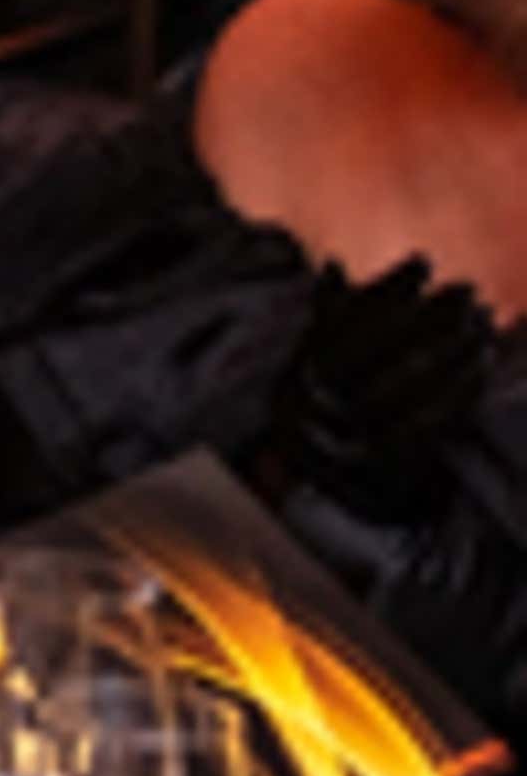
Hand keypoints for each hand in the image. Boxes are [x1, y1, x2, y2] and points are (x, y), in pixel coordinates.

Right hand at [255, 254, 493, 524]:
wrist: (332, 513)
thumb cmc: (330, 423)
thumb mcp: (315, 372)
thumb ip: (325, 322)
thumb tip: (331, 264)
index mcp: (291, 376)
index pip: (344, 319)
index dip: (386, 288)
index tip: (425, 261)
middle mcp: (307, 407)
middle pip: (378, 348)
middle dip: (428, 315)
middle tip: (469, 289)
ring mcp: (341, 440)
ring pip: (404, 383)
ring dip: (450, 351)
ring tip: (485, 325)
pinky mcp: (380, 471)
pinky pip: (426, 422)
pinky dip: (458, 392)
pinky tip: (484, 368)